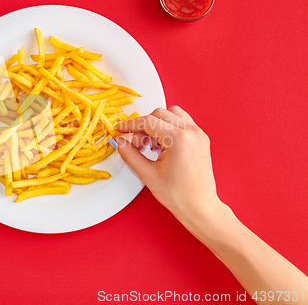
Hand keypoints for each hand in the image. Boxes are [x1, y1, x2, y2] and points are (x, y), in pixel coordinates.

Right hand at [115, 106, 222, 224]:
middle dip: (143, 126)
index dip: (130, 125)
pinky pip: (182, 122)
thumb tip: (119, 141)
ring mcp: (199, 134)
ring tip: (151, 145)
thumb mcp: (147, 174)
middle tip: (135, 144)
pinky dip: (169, 127)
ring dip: (157, 124)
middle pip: (158, 114)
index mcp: (179, 139)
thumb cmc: (178, 195)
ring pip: (171, 114)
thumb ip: (129, 154)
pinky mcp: (201, 138)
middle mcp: (191, 132)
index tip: (120, 130)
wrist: (200, 207)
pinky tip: (163, 145)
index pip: (147, 122)